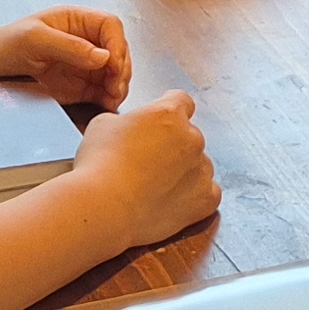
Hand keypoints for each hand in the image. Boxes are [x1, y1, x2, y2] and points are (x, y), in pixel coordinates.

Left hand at [0, 6, 131, 110]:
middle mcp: (84, 40)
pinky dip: (109, 97)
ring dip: (119, 85)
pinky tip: (107, 104)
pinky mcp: (79, 85)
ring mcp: (83, 63)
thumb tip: (104, 57)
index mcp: (76, 20)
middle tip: (115, 87)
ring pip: (114, 72)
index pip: (110, 26)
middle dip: (121, 68)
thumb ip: (70, 46)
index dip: (117, 43)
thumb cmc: (6, 44)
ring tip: (113, 98)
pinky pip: (102, 90)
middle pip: (117, 50)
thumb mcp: (35, 40)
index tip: (113, 64)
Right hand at [70, 90, 219, 248]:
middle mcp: (191, 138)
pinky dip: (195, 196)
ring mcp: (201, 170)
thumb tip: (129, 128)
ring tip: (155, 186)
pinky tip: (173, 200)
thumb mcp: (103, 124)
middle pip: (188, 136)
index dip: (170, 109)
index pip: (181, 101)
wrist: (105, 208)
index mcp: (169, 114)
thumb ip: (126, 120)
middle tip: (147, 161)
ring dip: (184, 171)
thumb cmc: (99, 166)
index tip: (163, 120)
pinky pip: (209, 193)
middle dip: (172, 145)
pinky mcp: (204, 200)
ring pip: (199, 165)